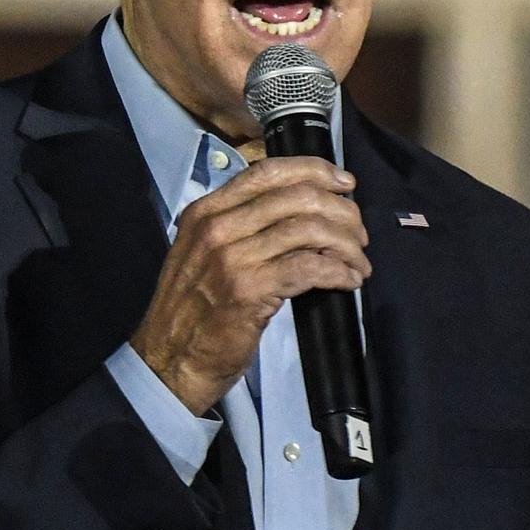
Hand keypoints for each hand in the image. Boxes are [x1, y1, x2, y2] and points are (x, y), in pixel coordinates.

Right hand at [132, 155, 368, 416]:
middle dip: (342, 212)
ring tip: (358, 262)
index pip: (267, 171)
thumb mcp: (202, 252)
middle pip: (297, 197)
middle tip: (359, 233)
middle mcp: (216, 227)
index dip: (315, 170)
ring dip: (347, 245)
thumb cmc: (192, 310)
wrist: (170, 358)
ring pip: (309, 230)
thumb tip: (297, 210)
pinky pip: (310, 267)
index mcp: (205, 211)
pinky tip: (349, 280)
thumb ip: (238, 226)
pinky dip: (339, 272)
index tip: (344, 183)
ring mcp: (232, 258)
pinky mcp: (250, 290)